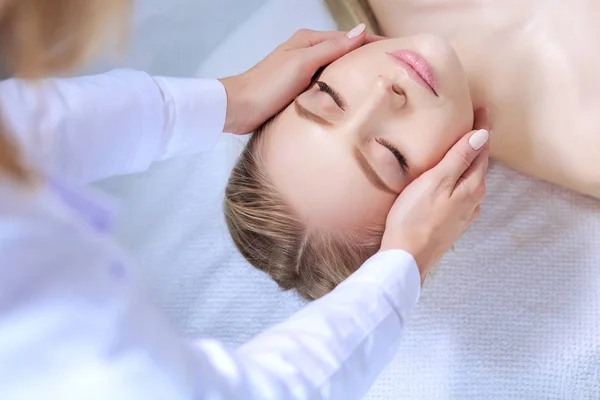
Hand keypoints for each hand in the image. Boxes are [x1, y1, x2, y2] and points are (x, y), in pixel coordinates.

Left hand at [219, 25, 383, 133]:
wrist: (239, 108)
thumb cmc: (267, 85)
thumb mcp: (302, 63)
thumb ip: (331, 48)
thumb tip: (360, 31)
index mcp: (309, 41)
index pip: (349, 38)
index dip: (373, 43)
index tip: (397, 50)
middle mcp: (307, 52)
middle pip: (345, 53)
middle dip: (367, 58)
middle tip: (393, 69)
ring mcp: (303, 71)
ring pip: (336, 70)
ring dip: (355, 74)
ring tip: (378, 84)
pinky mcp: (299, 89)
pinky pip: (327, 84)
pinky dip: (341, 87)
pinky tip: (351, 98)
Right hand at [380, 108, 490, 283]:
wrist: (406, 257)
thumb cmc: (415, 217)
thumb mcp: (436, 182)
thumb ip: (459, 159)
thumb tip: (482, 136)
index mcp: (472, 186)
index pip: (482, 149)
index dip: (482, 128)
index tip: (482, 108)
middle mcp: (473, 200)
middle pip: (478, 165)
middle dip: (477, 144)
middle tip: (472, 123)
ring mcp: (463, 214)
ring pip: (469, 181)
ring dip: (467, 163)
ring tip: (459, 148)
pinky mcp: (451, 223)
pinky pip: (460, 194)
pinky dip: (457, 180)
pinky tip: (447, 180)